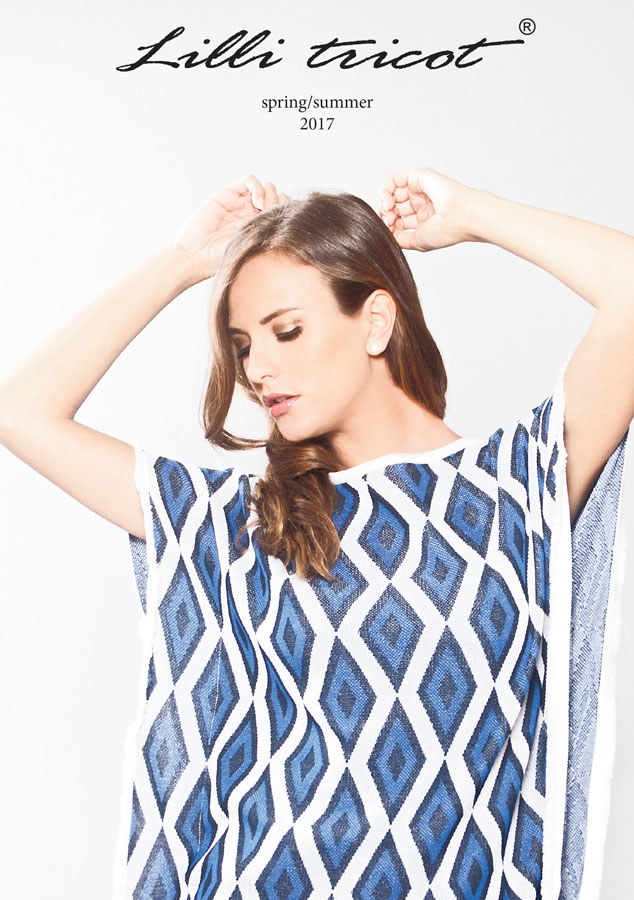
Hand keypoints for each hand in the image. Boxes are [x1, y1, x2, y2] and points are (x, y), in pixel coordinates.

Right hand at [169, 175, 288, 281]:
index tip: (286, 225)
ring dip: (270, 195)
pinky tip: (257, 202)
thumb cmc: (220, 260)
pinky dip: (257, 187)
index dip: (287, 214)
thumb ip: (269, 236)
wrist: (195, 255)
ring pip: (266, 187)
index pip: (283, 213)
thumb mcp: (252, 249)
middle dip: (280, 203)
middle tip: (275, 216)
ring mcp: (240, 203)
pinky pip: (249, 181)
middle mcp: (252, 214)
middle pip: (278, 198)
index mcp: (260, 229)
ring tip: (264, 209)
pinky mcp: (228, 193)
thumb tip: (294, 228)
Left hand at [378, 167, 478, 250]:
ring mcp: (418, 189)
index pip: (397, 219)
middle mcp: (420, 202)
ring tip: (388, 212)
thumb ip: (399, 238)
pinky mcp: (416, 177)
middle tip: (389, 222)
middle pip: (392, 206)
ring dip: (383, 204)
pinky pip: (391, 180)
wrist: (461, 217)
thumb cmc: (447, 230)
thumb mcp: (417, 241)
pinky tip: (388, 202)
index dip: (389, 226)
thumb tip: (386, 234)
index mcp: (422, 216)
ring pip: (390, 193)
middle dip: (386, 215)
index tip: (390, 232)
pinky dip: (384, 191)